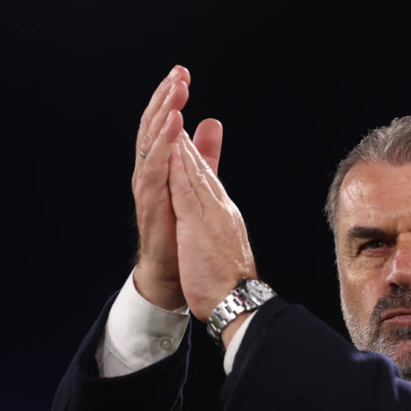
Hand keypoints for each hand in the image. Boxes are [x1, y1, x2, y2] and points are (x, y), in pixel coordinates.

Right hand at [129, 66, 223, 309]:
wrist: (174, 271)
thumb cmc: (180, 229)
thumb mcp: (195, 181)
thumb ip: (202, 153)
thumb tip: (210, 122)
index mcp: (160, 164)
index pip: (162, 123)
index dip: (170, 98)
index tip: (182, 73)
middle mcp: (149, 171)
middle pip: (153, 126)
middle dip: (164, 98)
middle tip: (178, 74)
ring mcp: (148, 187)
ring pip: (151, 143)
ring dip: (163, 116)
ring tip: (176, 94)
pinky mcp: (152, 203)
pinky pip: (155, 170)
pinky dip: (164, 146)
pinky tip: (174, 127)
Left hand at [168, 126, 256, 322]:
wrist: (237, 302)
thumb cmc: (229, 281)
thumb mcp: (222, 245)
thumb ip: (218, 226)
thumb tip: (217, 214)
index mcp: (223, 215)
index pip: (207, 179)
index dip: (195, 154)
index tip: (184, 133)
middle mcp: (220, 209)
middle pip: (201, 169)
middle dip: (189, 139)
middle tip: (178, 108)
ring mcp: (210, 215)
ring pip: (194, 172)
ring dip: (183, 143)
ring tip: (174, 117)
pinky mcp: (199, 225)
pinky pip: (186, 190)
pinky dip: (180, 168)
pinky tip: (172, 150)